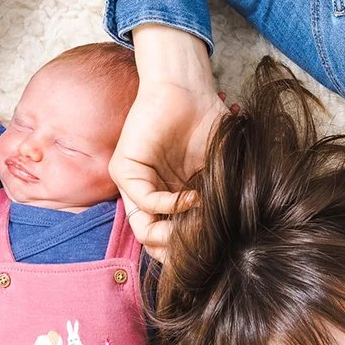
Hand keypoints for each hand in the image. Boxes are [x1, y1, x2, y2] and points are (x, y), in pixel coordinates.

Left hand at [113, 26, 225, 258]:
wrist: (190, 90)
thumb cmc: (207, 127)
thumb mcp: (216, 176)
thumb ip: (212, 207)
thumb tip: (221, 246)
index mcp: (168, 200)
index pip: (166, 242)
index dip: (187, 254)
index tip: (213, 251)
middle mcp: (148, 196)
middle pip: (153, 242)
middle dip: (180, 249)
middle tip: (205, 241)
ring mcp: (133, 184)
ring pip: (144, 230)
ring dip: (174, 232)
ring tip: (199, 218)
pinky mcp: (124, 169)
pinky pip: (144, 201)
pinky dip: (170, 205)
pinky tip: (192, 196)